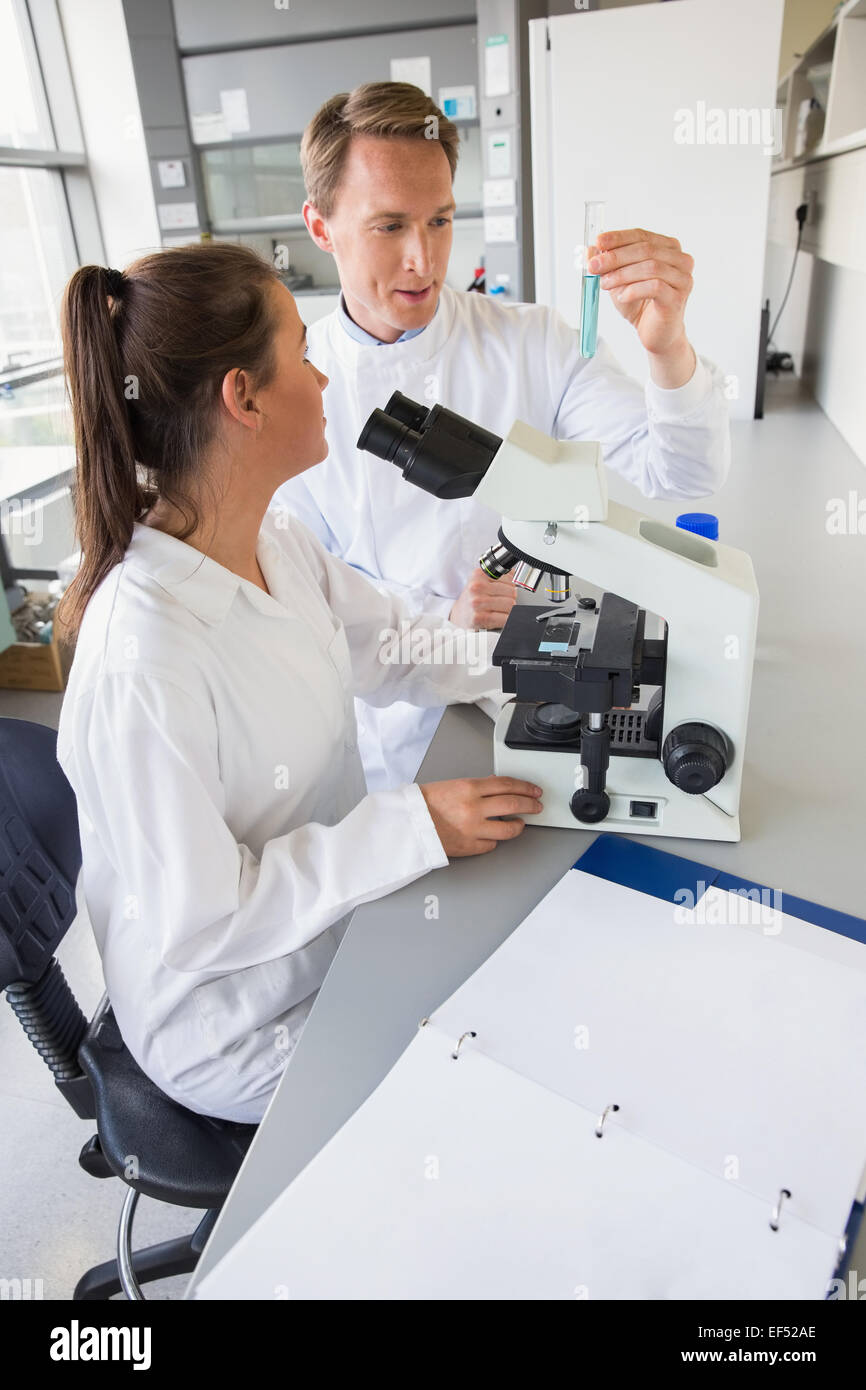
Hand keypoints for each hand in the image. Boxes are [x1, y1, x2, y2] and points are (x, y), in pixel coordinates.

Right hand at [419, 776, 542, 856]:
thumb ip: (478, 787)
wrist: (407, 823)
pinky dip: (495, 840)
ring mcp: (472, 829)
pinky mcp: (468, 846)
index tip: (534, 791)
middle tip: (536, 806)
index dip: (526, 787)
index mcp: (469, 788)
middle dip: (530, 805)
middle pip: (514, 805)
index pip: (508, 785)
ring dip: (518, 826)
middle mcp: (473, 808)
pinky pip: (491, 845)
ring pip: (509, 829)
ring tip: (520, 824)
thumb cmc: (425, 804)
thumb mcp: (453, 785)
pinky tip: (494, 836)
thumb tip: (499, 788)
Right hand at [449, 568, 516, 629]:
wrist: (459, 615)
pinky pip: (505, 618)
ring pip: (511, 604)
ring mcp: (477, 602)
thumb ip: (500, 576)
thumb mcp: (482, 582)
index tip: (504, 592)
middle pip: (512, 592)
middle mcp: (476, 587)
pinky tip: (499, 619)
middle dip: (510, 599)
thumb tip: (518, 573)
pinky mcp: (479, 617)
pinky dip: (506, 620)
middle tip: (501, 604)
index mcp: (478, 575)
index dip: (511, 587)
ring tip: (499, 611)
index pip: (510, 579)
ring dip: (508, 610)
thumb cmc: (473, 599)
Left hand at [588, 228, 695, 368]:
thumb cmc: (640, 304)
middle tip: (594, 266)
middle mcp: (681, 260)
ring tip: (605, 284)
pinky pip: (655, 287)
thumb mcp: (619, 280)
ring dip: (622, 274)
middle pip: (646, 249)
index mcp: (669, 248)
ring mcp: (682, 278)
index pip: (642, 235)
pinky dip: (634, 290)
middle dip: (616, 257)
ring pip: (651, 267)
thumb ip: (607, 264)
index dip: (619, 238)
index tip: (598, 242)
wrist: (655, 334)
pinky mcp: (678, 298)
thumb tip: (589, 250)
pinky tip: (622, 297)